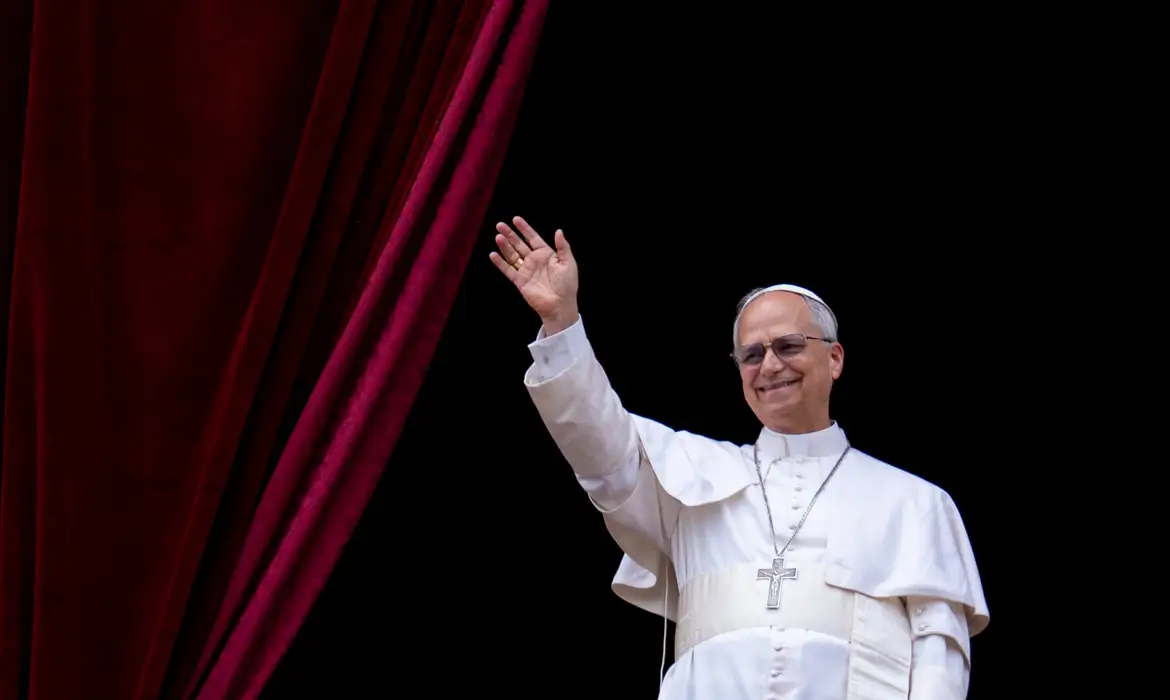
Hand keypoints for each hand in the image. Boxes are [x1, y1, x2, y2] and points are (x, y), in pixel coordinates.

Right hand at [489, 216, 578, 332]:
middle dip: (510, 234)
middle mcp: (534, 260)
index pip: (533, 238)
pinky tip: (493, 254)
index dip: (524, 228)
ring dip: (505, 246)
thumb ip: (563, 247)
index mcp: (546, 254)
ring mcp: (526, 270)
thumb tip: (558, 231)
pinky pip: (508, 270)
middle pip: (519, 244)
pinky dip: (500, 263)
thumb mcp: (568, 263)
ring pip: (512, 255)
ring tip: (498, 237)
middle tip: (500, 225)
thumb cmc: (567, 285)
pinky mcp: (520, 281)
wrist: (560, 305)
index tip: (516, 219)